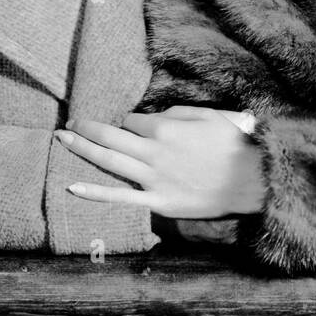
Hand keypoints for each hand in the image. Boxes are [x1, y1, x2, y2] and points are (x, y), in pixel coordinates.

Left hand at [55, 106, 266, 218]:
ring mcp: (154, 180)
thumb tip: (152, 119)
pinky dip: (95, 192)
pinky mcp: (159, 202)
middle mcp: (154, 153)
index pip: (132, 121)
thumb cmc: (234, 144)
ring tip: (62, 139)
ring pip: (109, 162)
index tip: (130, 125)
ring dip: (82, 149)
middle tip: (69, 122)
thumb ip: (176, 113)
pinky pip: (121, 197)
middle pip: (111, 137)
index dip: (128, 121)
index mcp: (166, 129)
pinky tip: (73, 185)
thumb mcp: (209, 115)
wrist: (254, 181)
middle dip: (87, 128)